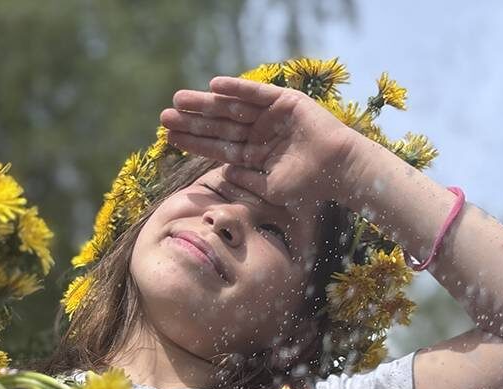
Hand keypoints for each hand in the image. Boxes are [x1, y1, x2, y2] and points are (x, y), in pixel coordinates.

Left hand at [159, 76, 368, 205]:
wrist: (338, 170)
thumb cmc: (308, 185)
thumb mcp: (268, 188)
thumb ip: (245, 180)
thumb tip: (223, 173)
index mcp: (253, 153)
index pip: (217, 147)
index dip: (193, 142)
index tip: (169, 138)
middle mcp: (259, 132)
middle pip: (219, 125)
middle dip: (192, 122)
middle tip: (164, 117)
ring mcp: (270, 116)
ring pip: (231, 108)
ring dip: (206, 103)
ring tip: (179, 99)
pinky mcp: (284, 101)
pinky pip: (255, 93)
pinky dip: (236, 88)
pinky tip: (214, 85)